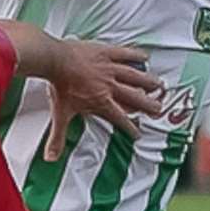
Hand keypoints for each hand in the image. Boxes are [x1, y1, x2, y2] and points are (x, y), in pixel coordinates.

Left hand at [45, 41, 162, 158]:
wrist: (55, 61)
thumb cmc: (58, 87)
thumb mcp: (60, 114)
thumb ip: (58, 138)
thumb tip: (50, 158)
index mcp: (101, 102)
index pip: (120, 119)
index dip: (130, 127)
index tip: (139, 133)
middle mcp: (110, 86)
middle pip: (134, 98)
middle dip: (147, 105)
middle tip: (158, 109)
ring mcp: (109, 68)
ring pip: (134, 76)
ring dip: (147, 82)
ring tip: (159, 85)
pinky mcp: (106, 52)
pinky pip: (125, 54)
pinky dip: (135, 56)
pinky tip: (145, 57)